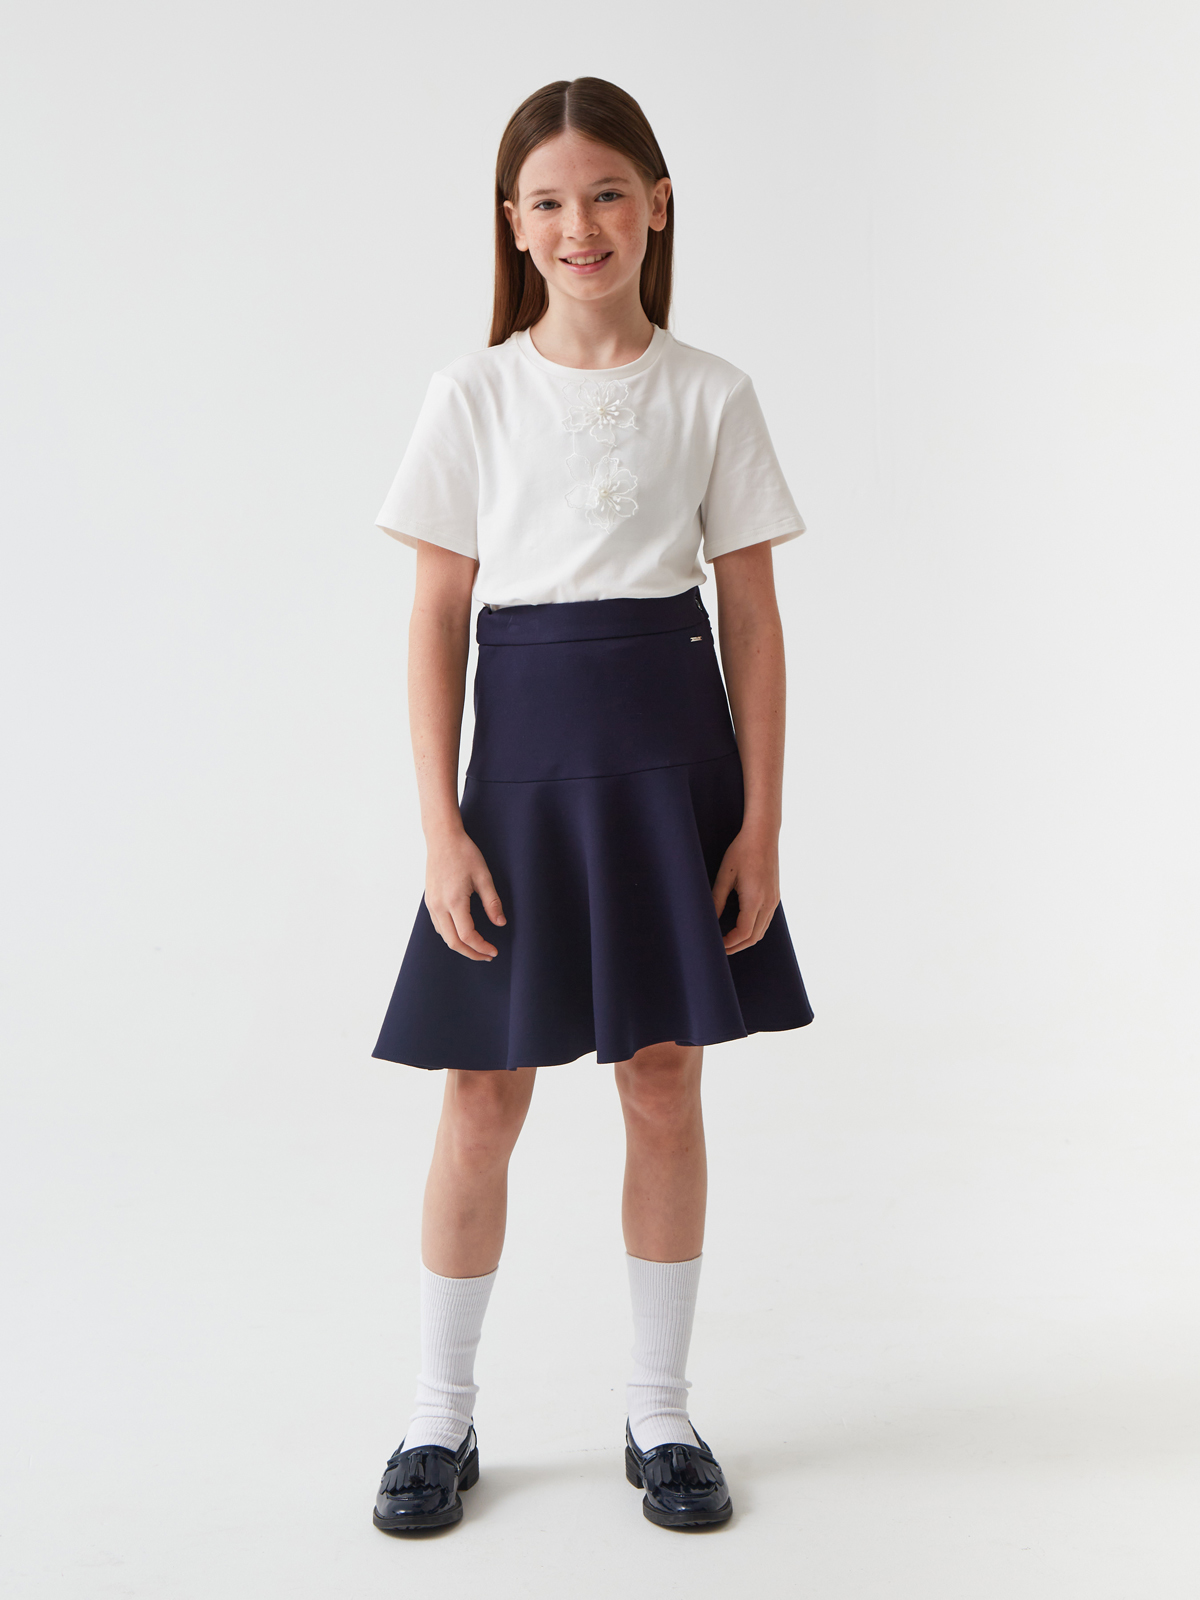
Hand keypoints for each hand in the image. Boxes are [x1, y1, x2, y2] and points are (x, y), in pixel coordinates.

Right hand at [424, 828, 505, 960]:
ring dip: (460, 945)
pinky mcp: (429, 901)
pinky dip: (451, 935)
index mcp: (454, 901)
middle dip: (471, 953)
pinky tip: (463, 932)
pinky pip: (439, 926)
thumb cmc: (464, 854)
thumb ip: (492, 902)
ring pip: (444, 936)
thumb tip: (500, 923)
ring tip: (478, 946)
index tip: (493, 951)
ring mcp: (431, 904)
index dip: (481, 947)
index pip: (467, 936)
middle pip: (453, 942)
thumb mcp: (484, 876)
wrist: (442, 839)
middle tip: (487, 956)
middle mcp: (439, 906)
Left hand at [711, 825, 779, 954]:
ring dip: (746, 939)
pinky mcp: (775, 896)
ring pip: (762, 931)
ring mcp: (774, 900)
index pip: (743, 933)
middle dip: (737, 946)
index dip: (729, 943)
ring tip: (728, 940)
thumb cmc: (742, 851)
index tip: (715, 944)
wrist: (763, 835)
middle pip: (754, 937)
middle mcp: (768, 902)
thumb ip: (717, 899)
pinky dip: (754, 929)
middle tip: (719, 948)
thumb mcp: (725, 875)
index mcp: (755, 899)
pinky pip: (766, 920)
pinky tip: (740, 926)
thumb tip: (708, 918)